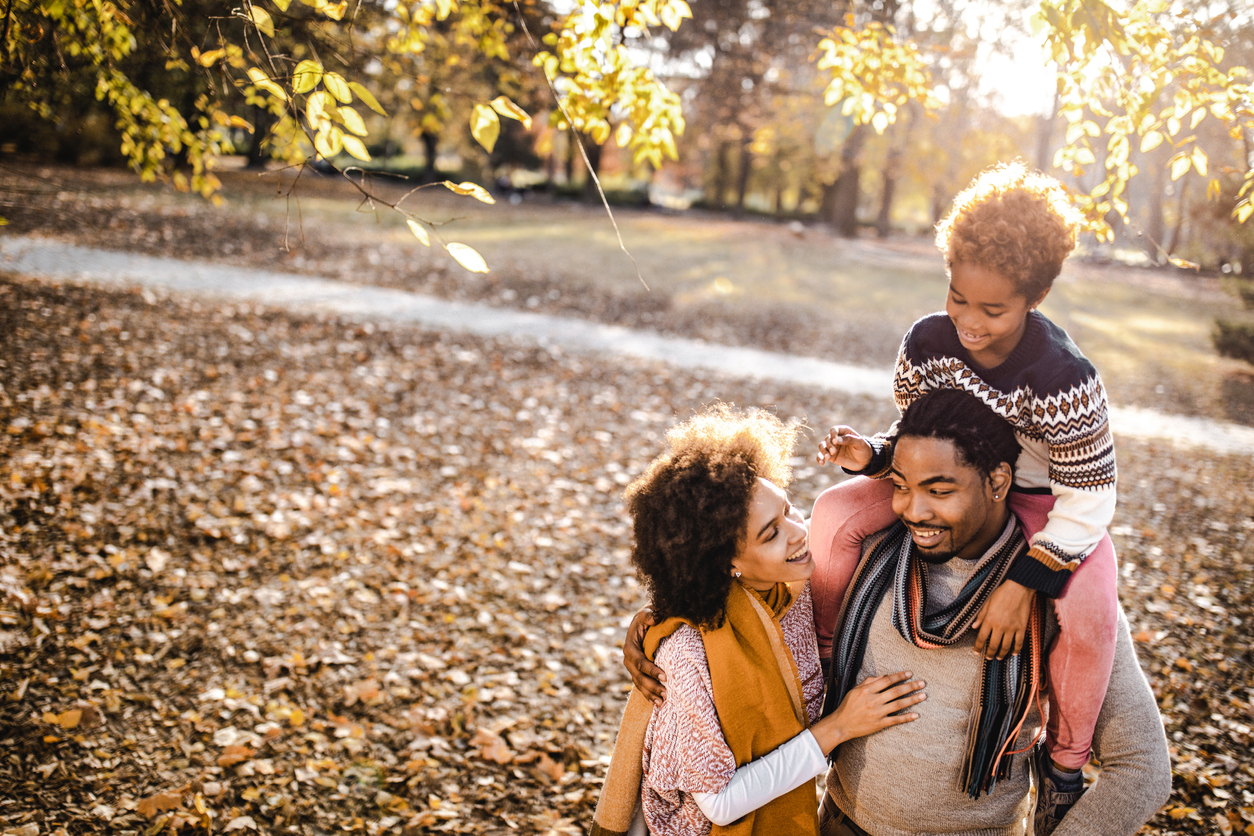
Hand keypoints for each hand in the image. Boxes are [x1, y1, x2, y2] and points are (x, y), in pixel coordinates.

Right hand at [622, 608, 666, 703]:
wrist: (643, 622)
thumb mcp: (646, 614)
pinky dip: (649, 695)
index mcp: (629, 647)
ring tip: (663, 702)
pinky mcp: (637, 673)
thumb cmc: (647, 618)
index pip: (640, 662)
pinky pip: (642, 686)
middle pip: (638, 677)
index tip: (665, 676)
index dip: (651, 670)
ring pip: (639, 684)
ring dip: (650, 694)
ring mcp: (632, 669)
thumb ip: (649, 615)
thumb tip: (654, 618)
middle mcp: (628, 660)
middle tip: (666, 692)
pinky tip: (658, 704)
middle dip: (652, 686)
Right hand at [810, 671, 925, 754]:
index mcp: (867, 690)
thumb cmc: (848, 706)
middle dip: (910, 686)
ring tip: (923, 695)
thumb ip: (869, 682)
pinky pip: (896, 720)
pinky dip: (906, 717)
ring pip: (898, 704)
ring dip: (912, 699)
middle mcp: (873, 700)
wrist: (841, 725)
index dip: (899, 676)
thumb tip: (884, 676)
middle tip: (922, 683)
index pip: (887, 680)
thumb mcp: (855, 690)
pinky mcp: (879, 724)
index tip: (909, 673)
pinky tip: (916, 714)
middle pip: (895, 691)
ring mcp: (877, 713)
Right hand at [816, 426, 873, 471]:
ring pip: (822, 446)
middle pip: (827, 438)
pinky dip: (819, 458)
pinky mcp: (830, 456)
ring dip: (823, 451)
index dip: (833, 434)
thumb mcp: (860, 443)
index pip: (834, 430)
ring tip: (828, 457)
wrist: (865, 462)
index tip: (835, 441)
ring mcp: (832, 447)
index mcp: (844, 432)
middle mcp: (836, 438)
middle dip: (829, 445)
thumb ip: (849, 439)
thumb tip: (835, 440)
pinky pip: (821, 455)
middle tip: (834, 451)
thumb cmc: (864, 450)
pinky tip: (822, 463)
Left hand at [972, 580, 1034, 659]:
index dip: (978, 647)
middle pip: (993, 645)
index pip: (981, 638)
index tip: (976, 653)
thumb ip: (981, 616)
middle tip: (989, 658)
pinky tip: (1014, 653)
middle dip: (990, 653)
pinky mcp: (1022, 628)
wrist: (1019, 588)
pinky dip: (1017, 649)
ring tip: (999, 657)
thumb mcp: (987, 602)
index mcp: (989, 620)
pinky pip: (1019, 642)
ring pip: (1006, 646)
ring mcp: (1012, 628)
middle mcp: (1000, 626)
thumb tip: (974, 627)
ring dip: (1002, 654)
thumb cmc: (1001, 593)